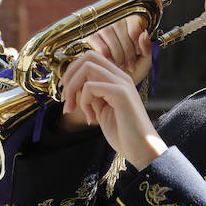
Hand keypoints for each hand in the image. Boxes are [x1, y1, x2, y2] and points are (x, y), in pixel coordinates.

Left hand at [59, 49, 166, 169]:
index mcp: (117, 79)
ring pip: (87, 68)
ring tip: (71, 108)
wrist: (141, 149)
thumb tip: (76, 87)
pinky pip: (90, 86)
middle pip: (88, 57)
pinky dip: (84, 101)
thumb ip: (93, 96)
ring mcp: (121, 83)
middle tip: (64, 98)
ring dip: (72, 88)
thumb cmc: (124, 133)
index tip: (65, 93)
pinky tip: (91, 117)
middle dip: (69, 75)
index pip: (91, 59)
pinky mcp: (120, 93)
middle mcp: (120, 76)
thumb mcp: (102, 110)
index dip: (73, 72)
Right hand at [83, 15, 154, 85]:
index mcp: (129, 24)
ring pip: (108, 33)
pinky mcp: (88, 39)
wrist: (114, 85)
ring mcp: (99, 29)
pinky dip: (107, 57)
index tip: (138, 52)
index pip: (133, 20)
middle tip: (129, 63)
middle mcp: (113, 22)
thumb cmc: (130, 71)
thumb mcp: (144, 61)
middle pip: (120, 25)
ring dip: (117, 53)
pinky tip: (110, 63)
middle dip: (127, 49)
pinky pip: (100, 45)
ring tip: (120, 64)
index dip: (137, 38)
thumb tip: (144, 34)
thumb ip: (147, 48)